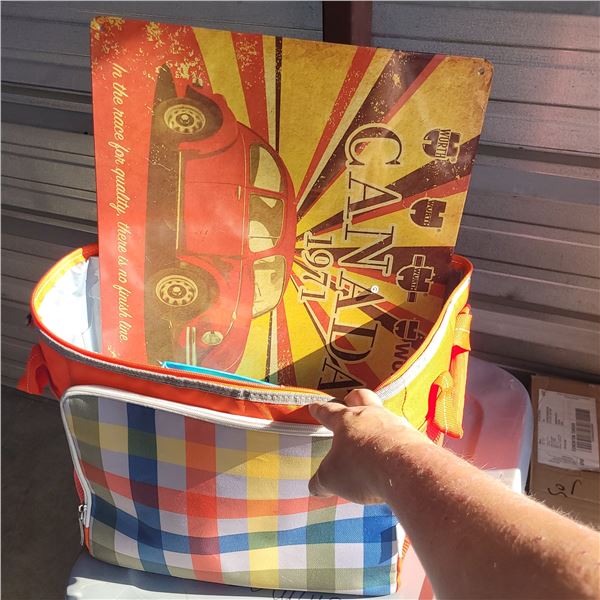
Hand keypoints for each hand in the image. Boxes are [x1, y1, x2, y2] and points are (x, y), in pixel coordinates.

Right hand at [308, 389, 427, 503]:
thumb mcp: (332, 478)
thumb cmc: (362, 467)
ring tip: (375, 436)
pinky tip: (395, 455)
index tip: (315, 406)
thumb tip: (316, 487)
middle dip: (353, 398)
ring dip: (379, 422)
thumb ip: (322, 481)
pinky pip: (403, 434)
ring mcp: (395, 423)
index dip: (320, 410)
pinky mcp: (414, 436)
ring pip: (384, 414)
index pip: (329, 412)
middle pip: (361, 397)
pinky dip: (397, 441)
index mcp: (346, 421)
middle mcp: (371, 416)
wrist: (405, 470)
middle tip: (350, 401)